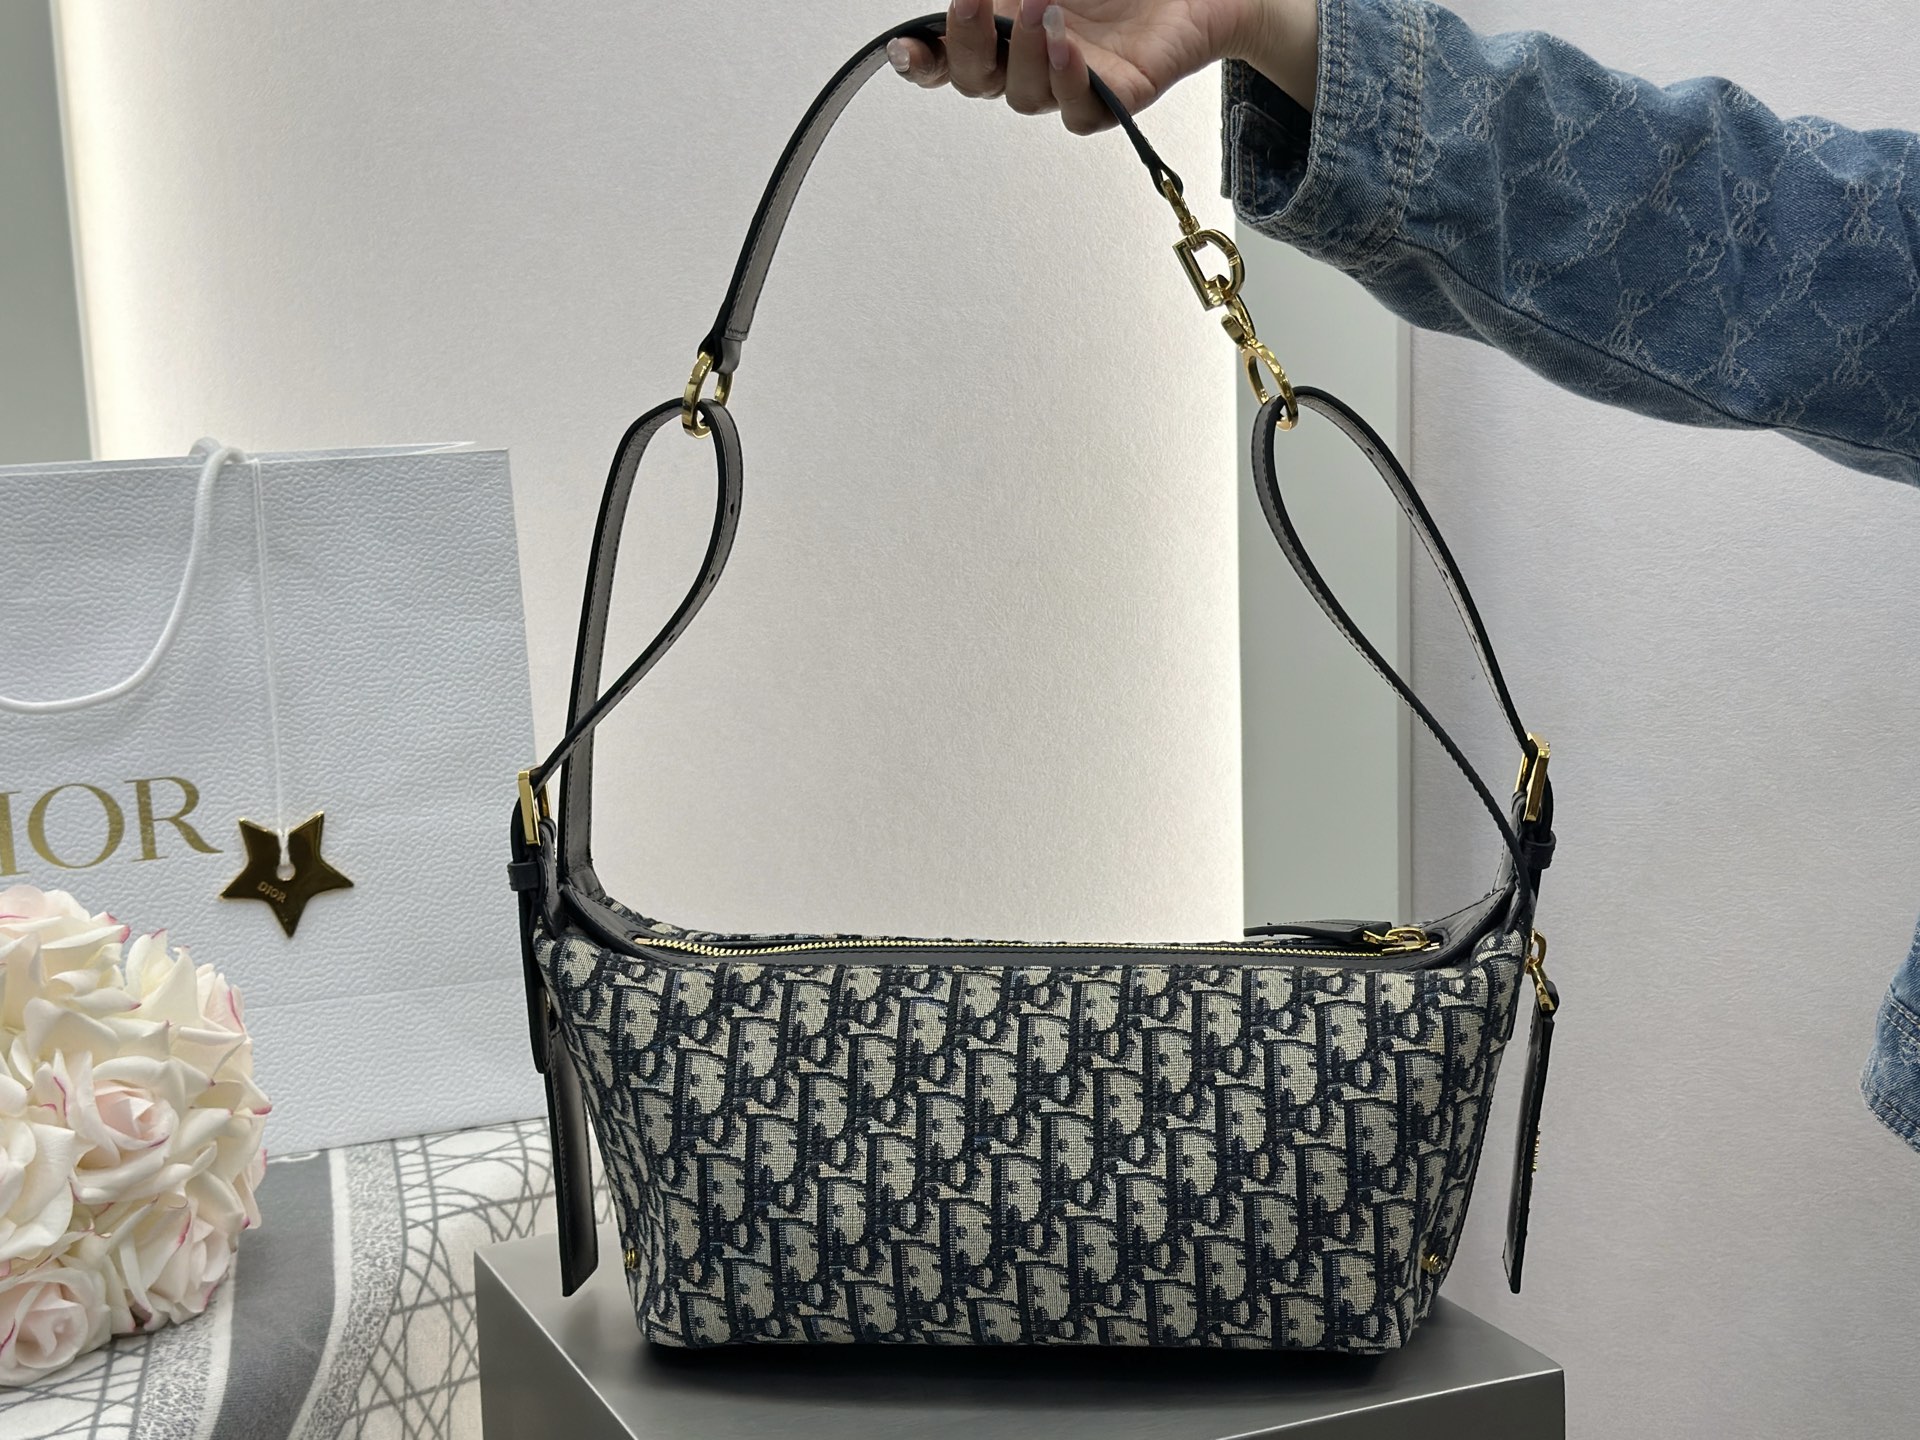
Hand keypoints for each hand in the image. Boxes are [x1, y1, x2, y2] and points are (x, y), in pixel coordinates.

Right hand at [886, 0, 1317, 131]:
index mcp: (1003, 25)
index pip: (944, 55)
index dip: (919, 58)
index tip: (906, 46)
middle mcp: (1029, 60)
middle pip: (973, 79)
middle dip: (964, 42)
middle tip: (971, 1)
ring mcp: (1069, 83)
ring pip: (1022, 96)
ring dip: (1023, 51)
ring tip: (1042, 4)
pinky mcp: (1113, 100)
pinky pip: (1077, 111)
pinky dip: (1067, 81)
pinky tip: (1069, 46)